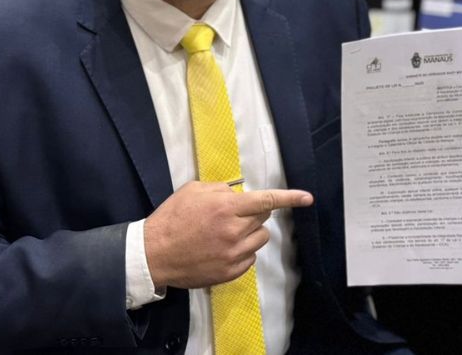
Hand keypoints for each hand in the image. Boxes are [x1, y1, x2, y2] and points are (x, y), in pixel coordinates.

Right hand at [143, 181, 312, 288]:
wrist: (154, 254)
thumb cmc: (171, 218)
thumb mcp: (193, 191)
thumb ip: (221, 189)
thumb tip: (238, 193)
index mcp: (226, 207)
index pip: (266, 201)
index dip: (290, 198)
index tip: (308, 198)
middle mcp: (234, 231)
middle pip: (263, 218)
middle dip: (252, 213)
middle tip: (230, 215)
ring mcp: (234, 254)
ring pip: (260, 238)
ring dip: (249, 232)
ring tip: (225, 233)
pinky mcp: (230, 271)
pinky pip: (250, 258)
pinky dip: (242, 251)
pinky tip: (221, 249)